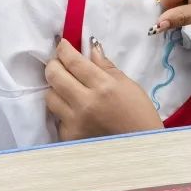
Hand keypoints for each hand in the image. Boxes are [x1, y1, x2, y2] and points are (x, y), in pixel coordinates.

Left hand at [44, 39, 162, 139]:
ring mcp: (75, 122)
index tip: (62, 44)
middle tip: (59, 62)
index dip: (64, 49)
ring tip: (66, 86)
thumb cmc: (138, 113)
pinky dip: (63, 110)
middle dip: (54, 64)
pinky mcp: (69, 136)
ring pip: (50, 97)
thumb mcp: (127, 84)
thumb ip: (105, 66)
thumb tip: (91, 48)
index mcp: (103, 86)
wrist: (140, 145)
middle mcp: (85, 103)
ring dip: (56, 87)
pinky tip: (75, 109)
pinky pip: (57, 117)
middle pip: (55, 76)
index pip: (73, 62)